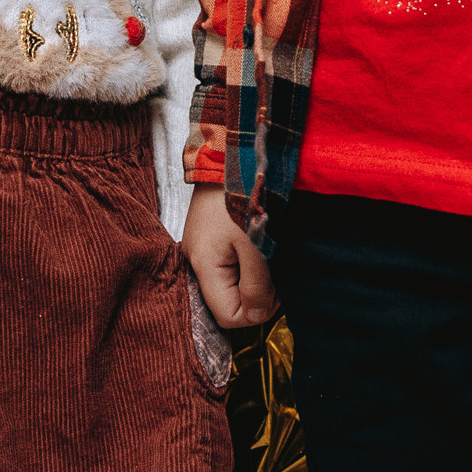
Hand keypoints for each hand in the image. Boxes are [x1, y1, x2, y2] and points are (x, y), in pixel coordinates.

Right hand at [184, 185, 276, 331]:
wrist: (229, 154)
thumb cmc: (242, 195)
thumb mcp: (255, 244)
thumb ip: (256, 285)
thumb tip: (257, 317)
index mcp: (203, 266)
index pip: (228, 316)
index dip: (255, 311)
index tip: (275, 289)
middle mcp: (196, 261)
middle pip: (228, 301)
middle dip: (255, 294)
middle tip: (274, 271)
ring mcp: (202, 248)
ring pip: (230, 283)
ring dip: (253, 277)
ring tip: (267, 255)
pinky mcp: (210, 237)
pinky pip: (229, 265)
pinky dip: (246, 262)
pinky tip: (257, 247)